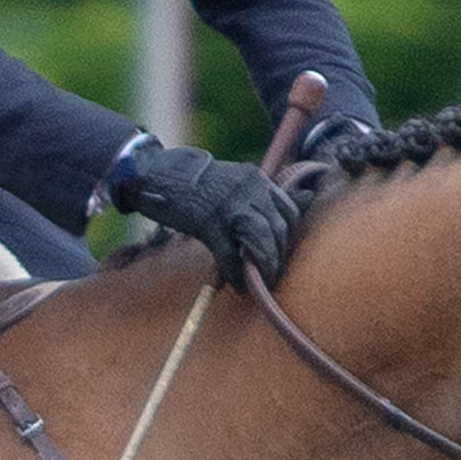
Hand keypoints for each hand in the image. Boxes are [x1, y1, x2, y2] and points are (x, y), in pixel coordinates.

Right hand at [111, 142, 302, 288]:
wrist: (154, 173)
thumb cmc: (193, 181)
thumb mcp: (231, 181)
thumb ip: (259, 195)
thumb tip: (306, 200)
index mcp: (255, 178)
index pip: (288, 209)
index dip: (289, 234)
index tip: (283, 250)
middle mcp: (247, 189)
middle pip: (277, 227)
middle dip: (278, 255)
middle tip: (273, 274)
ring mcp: (228, 205)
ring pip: (260, 239)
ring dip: (265, 265)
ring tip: (262, 282)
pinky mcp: (207, 222)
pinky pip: (229, 254)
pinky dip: (235, 273)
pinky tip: (237, 286)